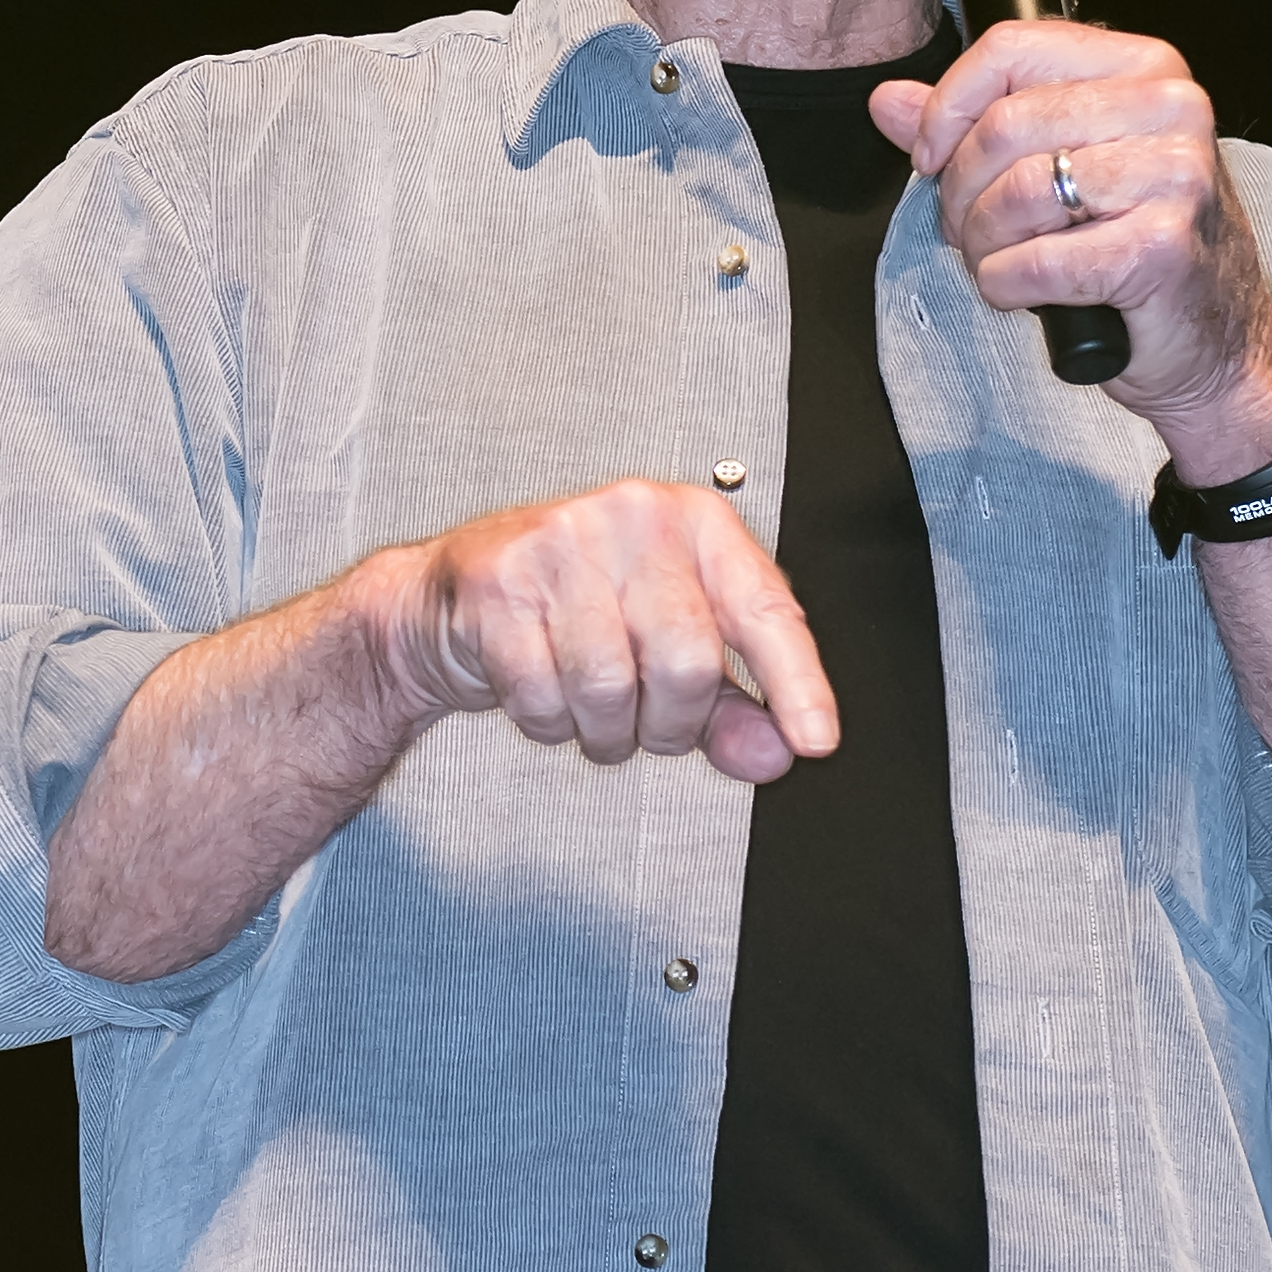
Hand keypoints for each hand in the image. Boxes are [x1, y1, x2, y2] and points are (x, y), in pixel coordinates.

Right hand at [370, 479, 839, 784]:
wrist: (455, 596)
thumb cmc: (575, 610)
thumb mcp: (668, 650)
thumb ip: (730, 708)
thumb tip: (777, 752)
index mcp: (696, 523)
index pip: (765, 608)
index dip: (796, 681)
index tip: (815, 737)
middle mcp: (635, 519)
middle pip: (687, 665)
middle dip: (667, 724)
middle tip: (644, 717)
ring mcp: (562, 544)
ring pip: (610, 689)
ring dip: (603, 729)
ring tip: (590, 702)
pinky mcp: (500, 582)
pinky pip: (543, 697)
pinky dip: (547, 722)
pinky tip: (543, 688)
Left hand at [870, 21, 1271, 477]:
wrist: (1217, 346)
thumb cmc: (1138, 252)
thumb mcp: (1058, 169)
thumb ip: (973, 128)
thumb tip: (888, 102)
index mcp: (1144, 66)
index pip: (1010, 48)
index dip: (947, 107)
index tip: (931, 158)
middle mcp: (1170, 105)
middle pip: (1004, 125)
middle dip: (959, 191)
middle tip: (967, 230)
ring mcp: (1175, 173)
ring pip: (1015, 193)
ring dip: (982, 244)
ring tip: (1001, 263)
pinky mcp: (1163, 246)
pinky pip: (1036, 262)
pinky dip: (1009, 287)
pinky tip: (1027, 294)